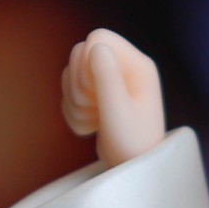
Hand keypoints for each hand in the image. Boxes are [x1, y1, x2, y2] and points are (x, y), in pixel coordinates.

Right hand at [61, 29, 165, 166]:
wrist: (133, 170)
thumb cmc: (132, 146)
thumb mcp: (117, 113)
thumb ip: (107, 78)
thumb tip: (95, 45)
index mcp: (139, 66)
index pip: (98, 37)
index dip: (86, 63)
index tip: (95, 93)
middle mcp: (127, 67)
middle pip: (80, 52)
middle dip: (78, 85)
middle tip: (94, 110)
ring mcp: (111, 81)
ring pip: (71, 73)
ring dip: (74, 102)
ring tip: (95, 122)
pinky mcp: (98, 95)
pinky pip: (69, 91)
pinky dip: (73, 111)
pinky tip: (90, 127)